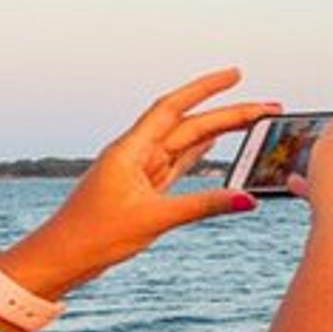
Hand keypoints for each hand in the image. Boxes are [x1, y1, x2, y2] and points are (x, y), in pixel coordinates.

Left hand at [0, 70, 279, 301]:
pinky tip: (216, 144)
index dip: (206, 88)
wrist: (62, 257)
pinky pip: (179, 164)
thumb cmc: (95, 235)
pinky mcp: (145, 189)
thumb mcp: (155, 219)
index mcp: (132, 150)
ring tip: (254, 122)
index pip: (174, 108)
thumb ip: (204, 205)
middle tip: (270, 107)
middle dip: (230, 114)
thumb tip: (248, 199)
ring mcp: (141, 171)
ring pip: (187, 143)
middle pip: (190, 125)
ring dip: (220, 131)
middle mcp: (137, 154)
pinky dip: (201, 152)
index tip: (236, 74)